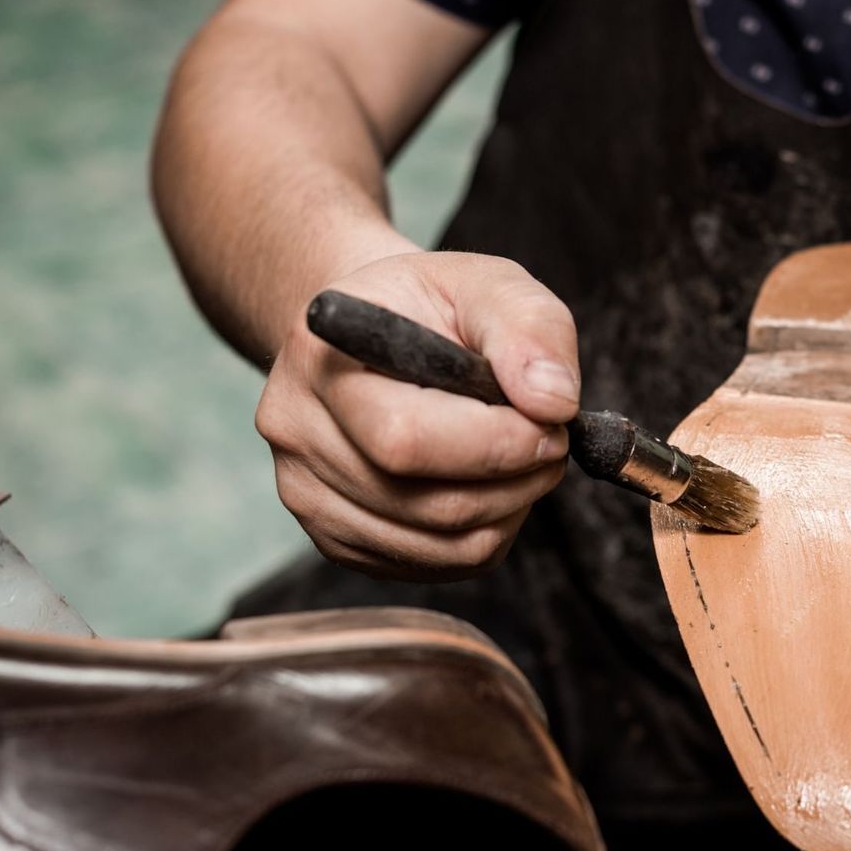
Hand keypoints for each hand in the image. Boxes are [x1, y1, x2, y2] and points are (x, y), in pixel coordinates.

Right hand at [256, 250, 579, 579]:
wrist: (373, 337)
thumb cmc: (431, 308)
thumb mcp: (487, 285)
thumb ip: (529, 329)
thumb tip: (554, 402)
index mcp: (318, 360)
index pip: (404, 438)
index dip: (496, 443)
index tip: (552, 422)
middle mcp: (296, 434)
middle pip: (425, 504)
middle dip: (514, 479)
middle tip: (552, 443)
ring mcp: (308, 496)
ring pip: (440, 545)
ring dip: (509, 509)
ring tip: (525, 459)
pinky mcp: (338, 540)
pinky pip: (437, 564)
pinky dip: (486, 534)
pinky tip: (490, 485)